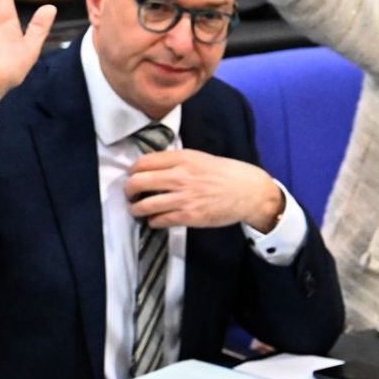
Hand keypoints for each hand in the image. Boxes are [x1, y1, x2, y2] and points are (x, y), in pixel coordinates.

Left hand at [125, 149, 283, 230]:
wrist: (249, 191)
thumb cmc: (225, 173)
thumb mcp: (199, 158)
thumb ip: (176, 161)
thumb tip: (151, 167)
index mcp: (181, 158)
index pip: (143, 162)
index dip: (132, 171)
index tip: (132, 176)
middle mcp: (179, 176)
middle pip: (137, 182)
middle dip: (128, 190)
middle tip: (130, 194)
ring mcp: (183, 197)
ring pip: (144, 205)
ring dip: (136, 209)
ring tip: (137, 210)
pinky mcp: (189, 216)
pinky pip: (159, 220)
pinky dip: (152, 221)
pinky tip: (154, 220)